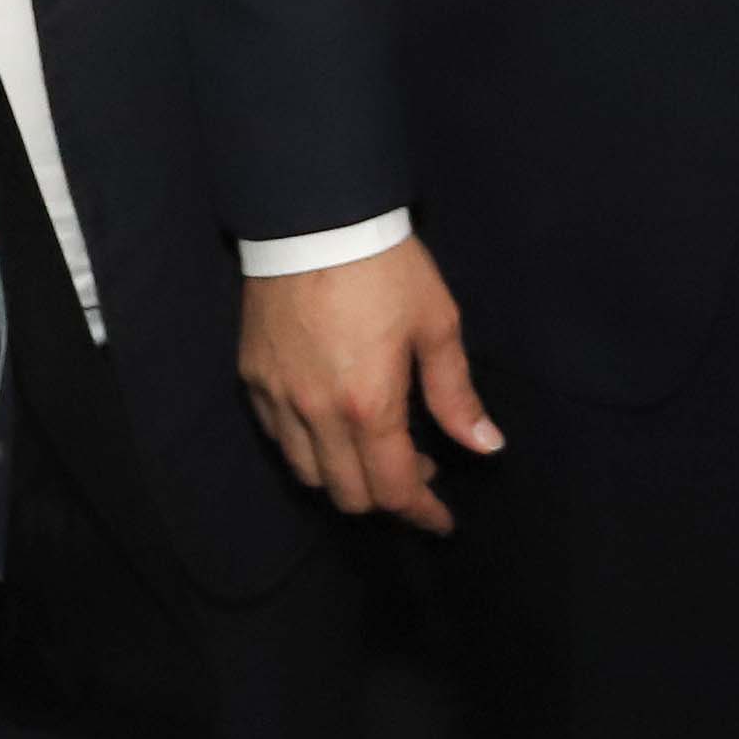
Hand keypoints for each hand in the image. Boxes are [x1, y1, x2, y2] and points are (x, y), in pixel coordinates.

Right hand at [240, 237, 497, 531]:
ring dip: (345, 479)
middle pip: (349, 495)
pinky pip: (278, 439)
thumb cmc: (386, 267)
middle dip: (387, 497)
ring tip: (373, 450)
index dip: (421, 513)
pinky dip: (308, 450)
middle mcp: (318, 415)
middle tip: (416, 470)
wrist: (313, 217)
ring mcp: (278, 400)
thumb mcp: (436, 323)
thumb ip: (456, 394)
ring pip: (308, 475)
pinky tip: (330, 425)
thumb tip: (486, 447)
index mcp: (370, 405)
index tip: (442, 521)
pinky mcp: (252, 380)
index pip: (393, 489)